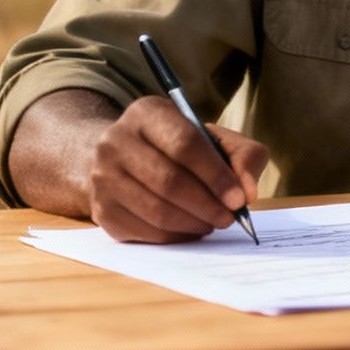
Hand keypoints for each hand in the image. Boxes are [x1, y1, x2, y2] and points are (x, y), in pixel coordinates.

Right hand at [87, 96, 269, 243]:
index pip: (185, 144)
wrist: (123, 159)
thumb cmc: (179, 148)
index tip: (239, 199)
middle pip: (168, 180)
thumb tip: (248, 192)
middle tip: (229, 218)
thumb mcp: (214, 139)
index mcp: (147, 113)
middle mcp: (116, 140)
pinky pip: (144, 231)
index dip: (216, 175)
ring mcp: (102, 176)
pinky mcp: (101, 209)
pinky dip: (175, 236)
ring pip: (156, 210)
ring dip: (193, 223)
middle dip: (207, 204)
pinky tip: (190, 229)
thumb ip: (243, 156)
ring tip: (212, 223)